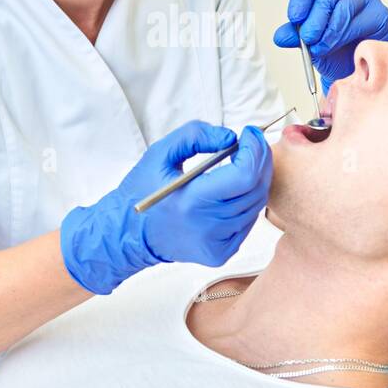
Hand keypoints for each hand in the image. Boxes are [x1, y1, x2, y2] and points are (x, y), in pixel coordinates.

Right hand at [60, 119, 272, 294]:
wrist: (128, 235)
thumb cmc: (142, 191)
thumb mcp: (160, 153)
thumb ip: (195, 136)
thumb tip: (230, 138)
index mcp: (192, 201)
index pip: (243, 175)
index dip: (254, 150)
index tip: (249, 134)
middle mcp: (208, 226)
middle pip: (255, 189)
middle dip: (259, 160)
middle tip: (251, 144)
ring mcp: (216, 244)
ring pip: (255, 205)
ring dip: (255, 180)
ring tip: (241, 164)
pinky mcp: (220, 253)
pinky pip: (247, 223)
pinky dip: (247, 202)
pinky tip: (232, 191)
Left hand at [273, 0, 387, 93]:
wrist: (355, 71)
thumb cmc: (333, 51)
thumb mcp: (308, 44)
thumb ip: (295, 37)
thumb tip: (280, 36)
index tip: (294, 17)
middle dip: (315, 18)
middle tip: (307, 38)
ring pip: (345, 7)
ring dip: (331, 31)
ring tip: (321, 48)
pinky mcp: (379, 13)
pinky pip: (362, 20)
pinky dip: (347, 35)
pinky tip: (341, 46)